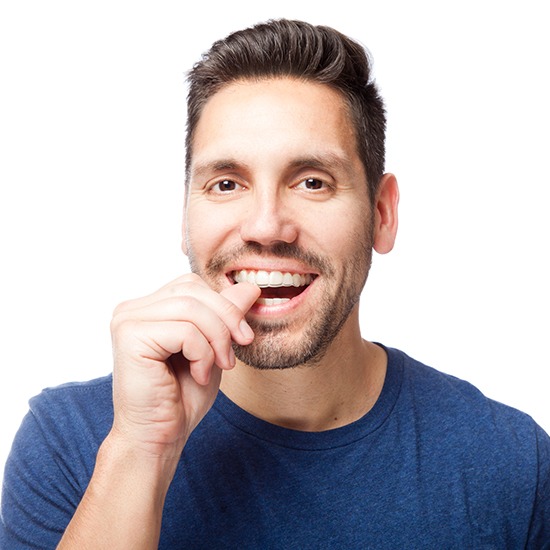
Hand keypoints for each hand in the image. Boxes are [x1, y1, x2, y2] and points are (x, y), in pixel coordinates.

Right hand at [108, 274, 260, 458]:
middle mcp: (131, 309)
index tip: (242, 337)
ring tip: (218, 366)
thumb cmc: (182, 396)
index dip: (224, 306)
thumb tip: (250, 287)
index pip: (192, 284)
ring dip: (216, 339)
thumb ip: (225, 315)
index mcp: (147, 307)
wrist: (159, 437)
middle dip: (225, 319)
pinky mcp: (130, 336)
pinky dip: (202, 354)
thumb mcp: (214, 347)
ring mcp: (126, 320)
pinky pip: (184, 330)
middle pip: (192, 290)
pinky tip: (199, 375)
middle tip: (234, 353)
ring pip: (191, 308)